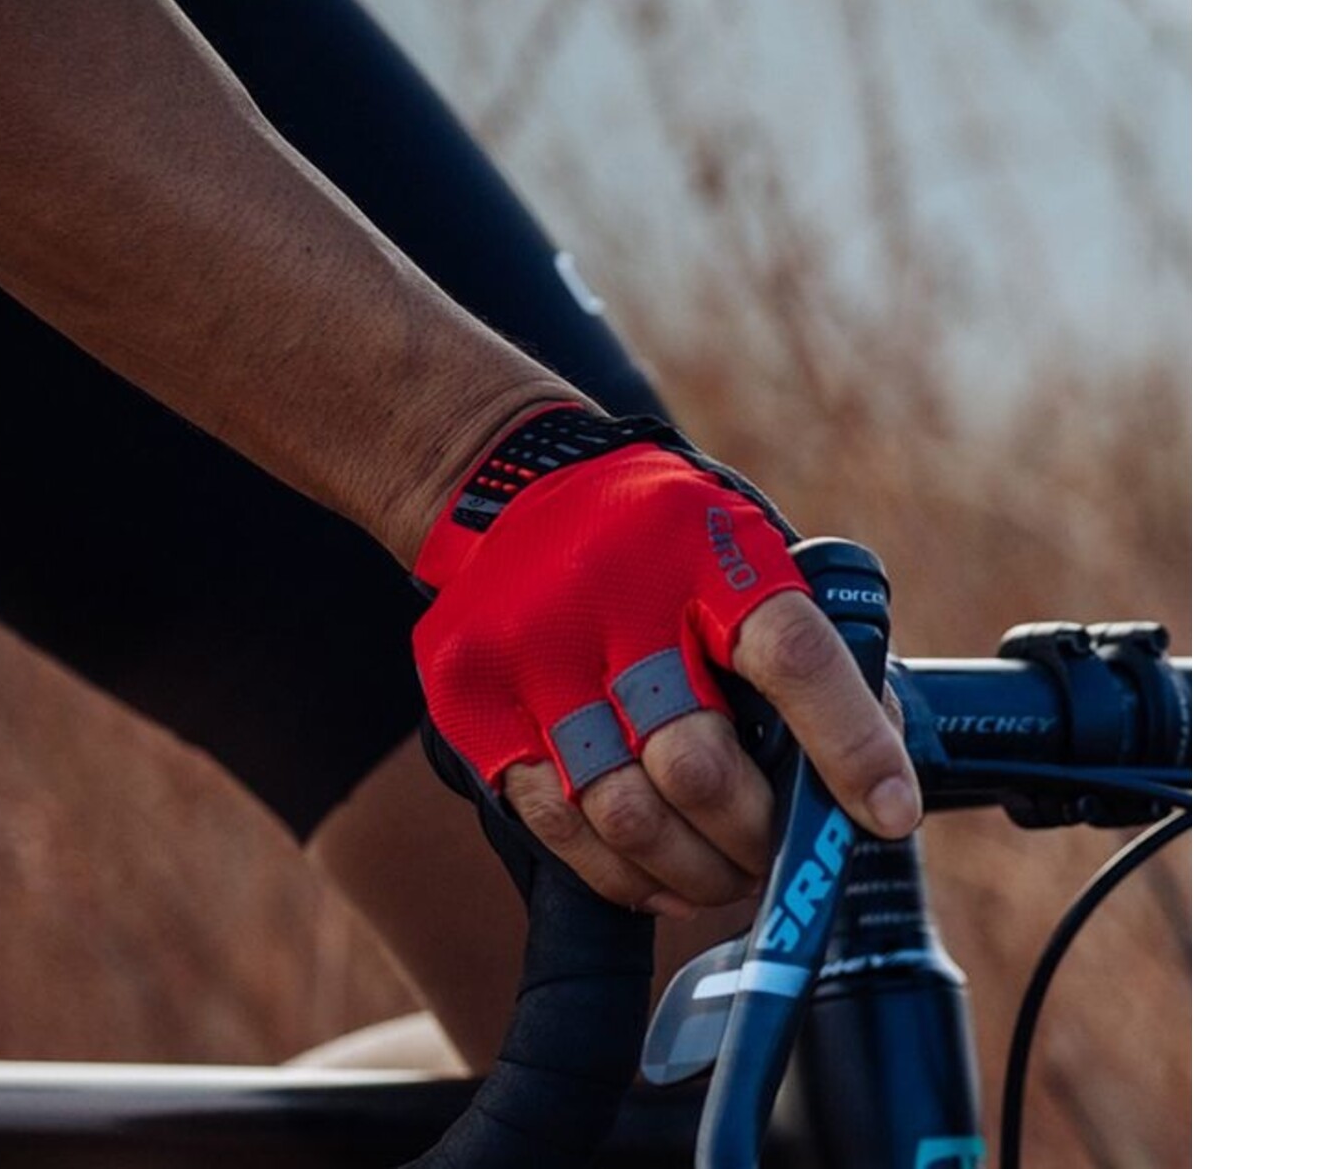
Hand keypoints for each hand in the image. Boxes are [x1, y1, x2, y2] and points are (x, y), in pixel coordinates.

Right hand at [413, 406, 919, 915]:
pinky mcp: (472, 703)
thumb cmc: (650, 536)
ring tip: (726, 874)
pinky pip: (557, 824)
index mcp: (699, 547)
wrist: (505, 486)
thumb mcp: (732, 544)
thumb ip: (794, 641)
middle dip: (757, 834)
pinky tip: (659, 876)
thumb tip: (872, 767)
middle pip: (697, 762)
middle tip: (780, 852)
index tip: (888, 813)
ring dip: (695, 869)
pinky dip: (623, 872)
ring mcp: (529, 655)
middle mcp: (608, 598)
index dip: (850, 745)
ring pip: (625, 812)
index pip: (790, 655)